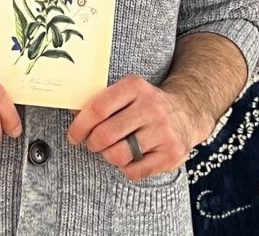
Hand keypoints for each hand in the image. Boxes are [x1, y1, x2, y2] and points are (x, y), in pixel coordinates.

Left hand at [65, 74, 195, 180]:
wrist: (186, 111)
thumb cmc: (146, 104)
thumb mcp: (127, 93)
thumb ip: (101, 101)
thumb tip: (72, 111)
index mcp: (135, 87)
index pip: (98, 108)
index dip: (80, 125)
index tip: (73, 136)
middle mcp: (150, 107)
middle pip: (105, 134)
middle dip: (92, 143)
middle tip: (93, 144)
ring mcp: (162, 131)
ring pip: (118, 155)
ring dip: (109, 156)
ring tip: (113, 149)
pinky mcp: (170, 153)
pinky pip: (134, 171)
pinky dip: (126, 168)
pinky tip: (131, 157)